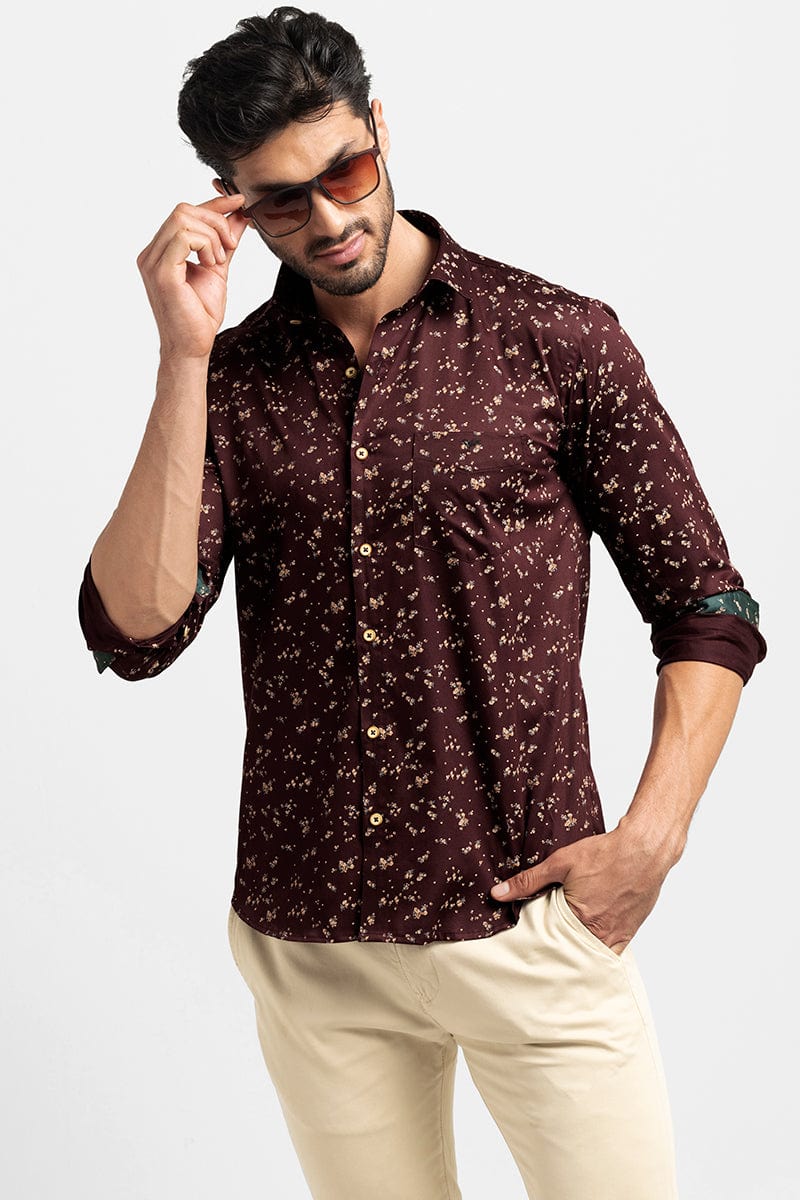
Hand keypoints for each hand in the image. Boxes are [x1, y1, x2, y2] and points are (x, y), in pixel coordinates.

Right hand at [136, 194, 248, 361]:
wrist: (193, 348)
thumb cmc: (200, 315)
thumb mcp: (218, 269)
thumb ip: (225, 243)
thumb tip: (239, 215)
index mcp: (161, 251)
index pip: (185, 213)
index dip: (213, 203)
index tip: (239, 201)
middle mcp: (151, 253)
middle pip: (183, 209)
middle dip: (215, 221)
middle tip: (230, 247)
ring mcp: (152, 261)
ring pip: (183, 218)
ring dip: (211, 235)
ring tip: (218, 261)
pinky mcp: (160, 272)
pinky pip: (183, 236)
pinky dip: (205, 244)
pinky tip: (211, 264)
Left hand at [490, 826, 671, 954]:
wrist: (644, 849)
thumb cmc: (605, 853)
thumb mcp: (560, 862)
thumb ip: (528, 880)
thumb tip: (498, 894)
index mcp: (579, 918)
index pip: (549, 942)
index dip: (536, 943)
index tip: (524, 947)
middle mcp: (599, 932)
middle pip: (570, 951)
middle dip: (555, 953)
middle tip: (539, 955)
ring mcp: (616, 935)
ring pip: (589, 955)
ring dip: (575, 954)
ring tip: (560, 953)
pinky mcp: (629, 933)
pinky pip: (610, 955)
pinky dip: (596, 955)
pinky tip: (585, 950)